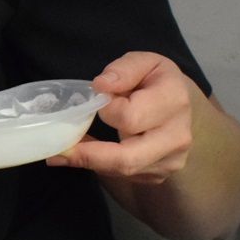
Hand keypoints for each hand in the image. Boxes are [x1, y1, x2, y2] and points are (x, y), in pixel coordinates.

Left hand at [47, 51, 198, 183]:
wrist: (181, 105)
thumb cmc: (156, 81)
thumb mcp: (144, 63)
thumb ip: (123, 70)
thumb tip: (101, 86)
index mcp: (174, 101)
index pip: (129, 117)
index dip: (107, 110)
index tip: (99, 99)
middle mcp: (177, 136)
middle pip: (126, 159)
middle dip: (88, 155)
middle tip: (58, 151)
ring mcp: (170, 161)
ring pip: (121, 171)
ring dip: (91, 161)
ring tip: (68, 149)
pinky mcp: (159, 174)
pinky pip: (123, 177)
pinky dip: (102, 165)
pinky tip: (92, 152)